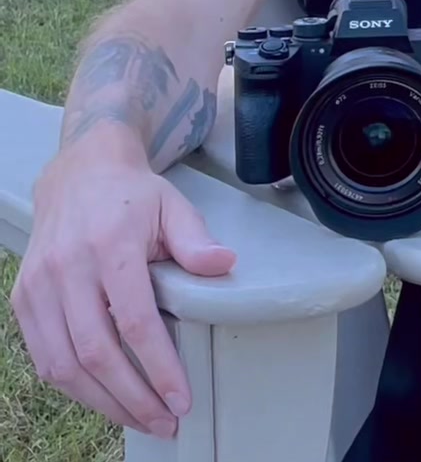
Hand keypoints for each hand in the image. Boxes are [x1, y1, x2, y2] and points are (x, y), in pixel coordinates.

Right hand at [11, 145, 235, 438]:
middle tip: (164, 421)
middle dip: (132, 398)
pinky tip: (104, 395)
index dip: (157, 366)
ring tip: (140, 418)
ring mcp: (39, 285)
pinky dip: (74, 386)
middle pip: (96, 352)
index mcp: (109, 242)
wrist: (80, 171)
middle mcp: (68, 266)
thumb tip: (224, 265)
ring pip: (64, 364)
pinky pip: (44, 358)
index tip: (180, 398)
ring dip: (103, 402)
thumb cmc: (131, 195)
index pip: (133, 320)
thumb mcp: (172, 206)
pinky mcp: (24, 298)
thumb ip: (195, 240)